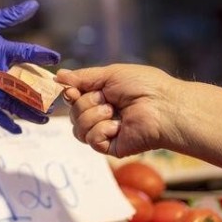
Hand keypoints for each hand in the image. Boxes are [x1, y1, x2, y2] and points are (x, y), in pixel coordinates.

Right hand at [0, 0, 59, 132]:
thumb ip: (12, 15)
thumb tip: (34, 4)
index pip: (27, 53)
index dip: (43, 55)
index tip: (56, 58)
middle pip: (24, 87)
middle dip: (42, 95)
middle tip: (56, 101)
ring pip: (11, 104)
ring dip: (29, 112)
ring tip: (44, 118)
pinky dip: (5, 122)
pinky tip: (19, 129)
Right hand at [56, 64, 175, 156]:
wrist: (163, 106)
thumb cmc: (144, 86)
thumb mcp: (110, 74)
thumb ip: (83, 77)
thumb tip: (58, 75)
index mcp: (102, 96)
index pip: (73, 98)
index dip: (69, 94)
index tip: (72, 91)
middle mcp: (101, 114)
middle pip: (72, 113)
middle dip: (86, 103)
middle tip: (107, 99)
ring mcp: (105, 132)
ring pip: (78, 128)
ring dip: (93, 116)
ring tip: (113, 111)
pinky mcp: (110, 147)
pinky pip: (91, 140)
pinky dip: (101, 130)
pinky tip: (118, 126)